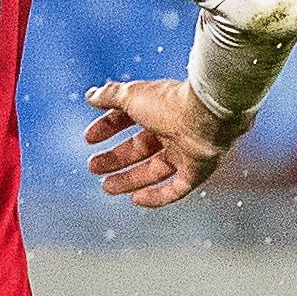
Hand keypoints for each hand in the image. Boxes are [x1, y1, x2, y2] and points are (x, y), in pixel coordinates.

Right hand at [84, 77, 247, 207]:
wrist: (207, 116)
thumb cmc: (171, 102)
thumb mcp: (132, 96)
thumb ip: (110, 96)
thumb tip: (91, 96)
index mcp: (158, 108)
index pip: (129, 119)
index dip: (107, 128)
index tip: (89, 138)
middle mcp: (172, 130)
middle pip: (140, 148)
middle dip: (115, 158)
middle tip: (94, 166)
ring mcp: (186, 152)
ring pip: (154, 171)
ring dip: (129, 179)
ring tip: (106, 187)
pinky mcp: (197, 172)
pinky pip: (176, 189)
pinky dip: (156, 196)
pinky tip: (136, 199)